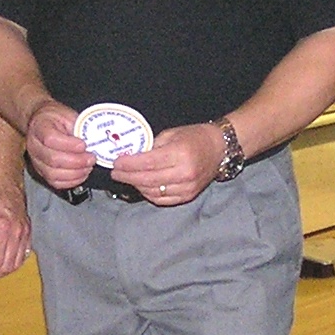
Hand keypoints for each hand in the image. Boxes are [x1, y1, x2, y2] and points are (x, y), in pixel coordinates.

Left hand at [0, 166, 29, 279]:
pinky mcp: (29, 231)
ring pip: (17, 263)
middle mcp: (16, 232)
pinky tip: (2, 262)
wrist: (2, 178)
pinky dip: (13, 263)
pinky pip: (24, 254)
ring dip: (3, 272)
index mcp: (0, 228)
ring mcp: (25, 232)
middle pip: (7, 266)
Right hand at [24, 99, 92, 189]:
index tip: (84, 145)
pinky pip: (55, 182)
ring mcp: (36, 161)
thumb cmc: (55, 118)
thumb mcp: (67, 115)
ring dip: (75, 173)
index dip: (69, 145)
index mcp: (39, 126)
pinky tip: (82, 173)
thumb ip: (78, 126)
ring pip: (53, 174)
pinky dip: (71, 181)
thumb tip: (93, 141)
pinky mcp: (42, 172)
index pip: (50, 139)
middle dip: (77, 161)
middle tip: (91, 158)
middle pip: (53, 159)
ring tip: (88, 166)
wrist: (42, 123)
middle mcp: (34, 146)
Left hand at [111, 121, 226, 205]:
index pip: (147, 163)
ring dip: (137, 185)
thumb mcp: (171, 134)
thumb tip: (131, 156)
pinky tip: (142, 186)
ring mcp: (187, 187)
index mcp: (179, 154)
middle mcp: (184, 173)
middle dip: (128, 177)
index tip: (116, 163)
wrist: (219, 148)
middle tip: (116, 173)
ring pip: (153, 192)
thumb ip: (152, 146)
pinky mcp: (188, 196)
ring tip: (127, 178)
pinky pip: (162, 199)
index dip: (128, 164)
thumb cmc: (195, 137)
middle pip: (147, 179)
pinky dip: (149, 194)